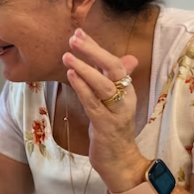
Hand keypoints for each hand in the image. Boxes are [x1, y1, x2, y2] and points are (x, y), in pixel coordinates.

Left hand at [63, 28, 151, 192]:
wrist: (120, 161)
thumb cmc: (113, 129)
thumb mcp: (114, 101)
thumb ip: (113, 80)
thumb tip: (126, 58)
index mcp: (125, 89)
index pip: (113, 62)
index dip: (96, 47)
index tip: (78, 32)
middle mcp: (125, 97)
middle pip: (113, 69)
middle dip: (93, 51)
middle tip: (74, 37)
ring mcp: (117, 112)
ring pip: (103, 85)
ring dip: (85, 69)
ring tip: (67, 56)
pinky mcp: (106, 126)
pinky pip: (94, 104)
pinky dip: (82, 89)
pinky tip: (71, 77)